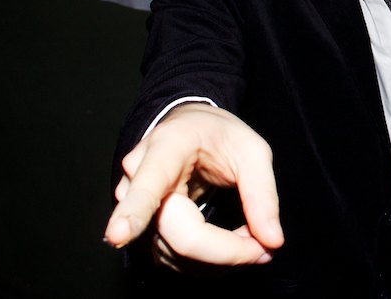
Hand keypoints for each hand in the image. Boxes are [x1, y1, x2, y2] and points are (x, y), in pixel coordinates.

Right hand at [104, 103, 284, 265]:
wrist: (190, 129)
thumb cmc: (219, 135)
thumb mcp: (253, 151)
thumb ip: (263, 194)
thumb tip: (272, 240)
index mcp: (166, 149)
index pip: (147, 185)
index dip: (133, 212)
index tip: (118, 235)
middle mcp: (139, 180)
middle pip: (177, 235)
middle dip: (225, 252)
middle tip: (265, 249)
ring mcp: (137, 210)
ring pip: (176, 254)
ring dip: (220, 258)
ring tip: (253, 237)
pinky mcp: (146, 230)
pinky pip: (175, 258)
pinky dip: (208, 260)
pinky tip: (232, 245)